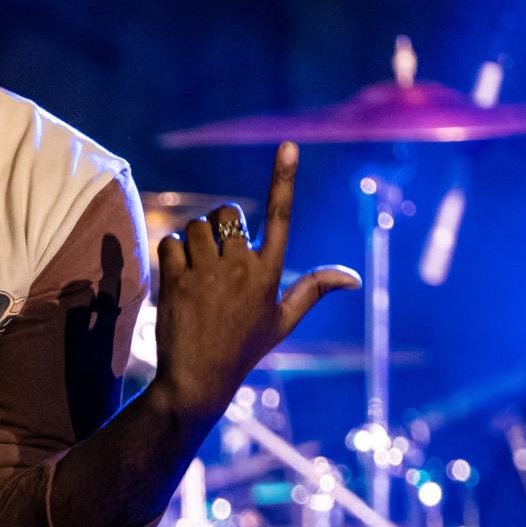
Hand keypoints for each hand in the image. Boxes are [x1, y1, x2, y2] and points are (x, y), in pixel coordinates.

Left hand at [149, 142, 360, 425]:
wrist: (198, 380)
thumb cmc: (244, 349)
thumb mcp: (283, 320)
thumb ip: (314, 289)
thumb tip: (355, 278)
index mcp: (269, 274)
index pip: (280, 216)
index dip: (284, 178)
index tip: (288, 146)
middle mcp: (240, 269)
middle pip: (227, 212)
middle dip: (220, 224)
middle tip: (216, 254)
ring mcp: (207, 275)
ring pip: (196, 226)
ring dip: (194, 239)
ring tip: (197, 269)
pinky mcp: (176, 282)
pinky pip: (171, 241)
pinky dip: (171, 251)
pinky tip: (178, 274)